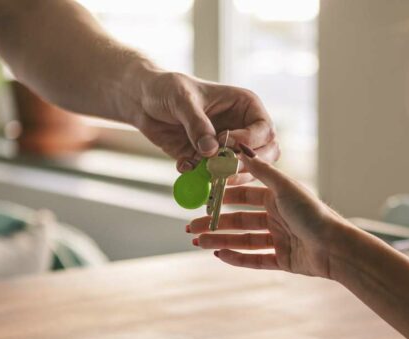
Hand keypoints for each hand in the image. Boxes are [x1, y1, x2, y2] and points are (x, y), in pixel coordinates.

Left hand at [134, 71, 278, 172]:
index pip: (264, 130)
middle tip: (222, 168)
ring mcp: (228, 148)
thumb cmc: (167, 89)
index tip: (226, 142)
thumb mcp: (182, 99)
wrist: (143, 100)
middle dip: (246, 165)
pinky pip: (216, 178)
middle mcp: (243, 128)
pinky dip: (203, 179)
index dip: (250, 140)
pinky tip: (185, 166)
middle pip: (265, 155)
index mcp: (245, 106)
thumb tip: (211, 151)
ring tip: (203, 171)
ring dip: (226, 176)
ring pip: (245, 172)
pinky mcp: (210, 162)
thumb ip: (197, 124)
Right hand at [188, 144, 347, 277]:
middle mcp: (277, 218)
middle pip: (239, 221)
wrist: (335, 247)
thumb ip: (261, 170)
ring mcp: (279, 240)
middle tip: (191, 226)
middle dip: (215, 224)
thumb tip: (240, 147)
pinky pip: (255, 260)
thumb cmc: (312, 213)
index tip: (202, 199)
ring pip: (243, 241)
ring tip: (198, 242)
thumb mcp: (284, 187)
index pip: (244, 197)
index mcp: (277, 199)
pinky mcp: (283, 260)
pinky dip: (237, 258)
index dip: (222, 199)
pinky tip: (219, 256)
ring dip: (220, 241)